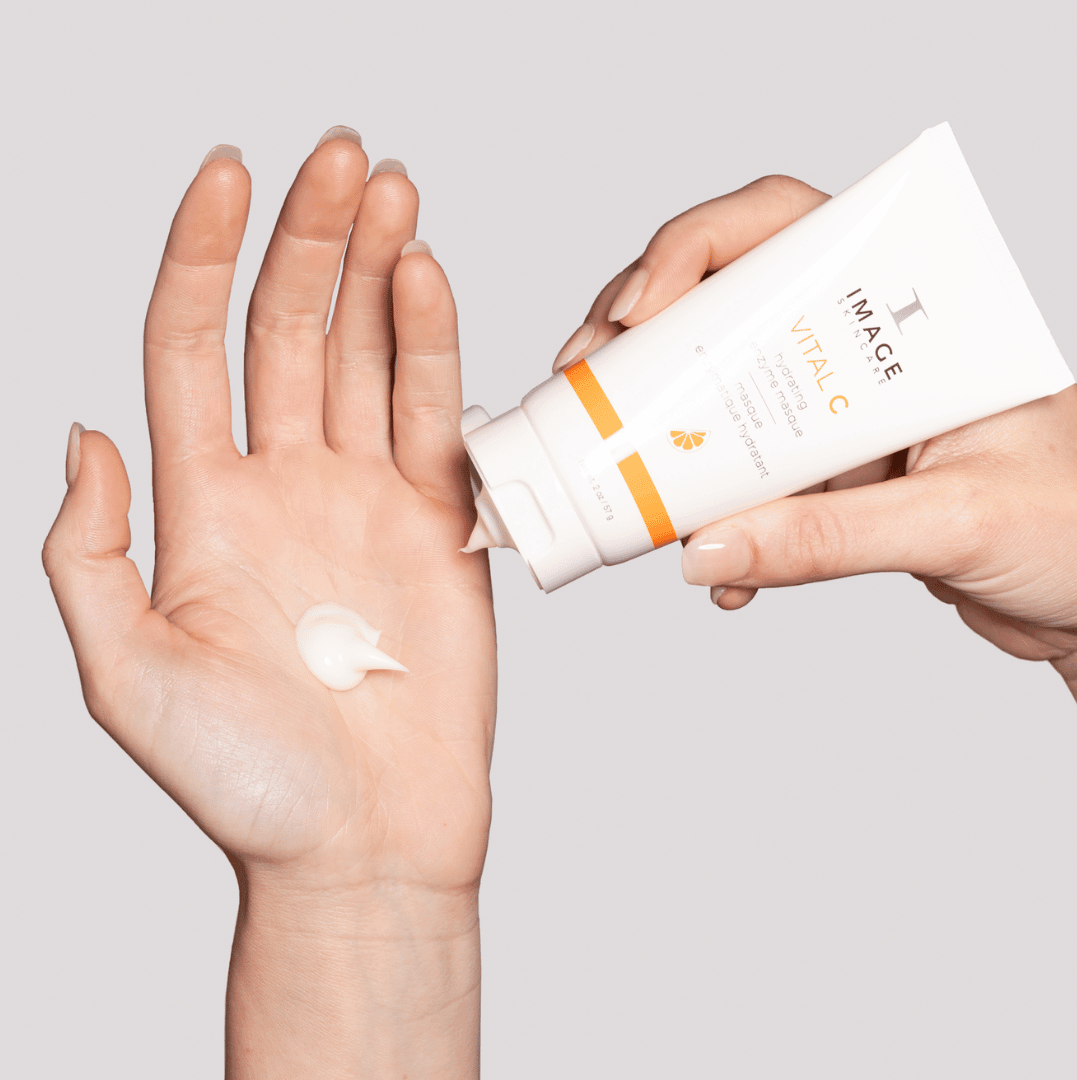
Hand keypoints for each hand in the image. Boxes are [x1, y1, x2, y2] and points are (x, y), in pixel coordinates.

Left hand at [43, 129, 493, 1076]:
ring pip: (371, 360)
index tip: (228, 172)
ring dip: (378, 272)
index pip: (195, 348)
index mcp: (205, 508)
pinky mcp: (442, 531)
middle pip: (292, 333)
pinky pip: (440, 422)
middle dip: (311, 237)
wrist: (363, 844)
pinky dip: (436, 349)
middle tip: (341, 155)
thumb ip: (92, 552)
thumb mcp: (126, 677)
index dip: (203, 256)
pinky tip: (429, 282)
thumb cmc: (249, 783)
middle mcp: (286, 487)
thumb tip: (85, 431)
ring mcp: (368, 503)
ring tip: (392, 190)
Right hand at [555, 175, 1076, 702]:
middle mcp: (857, 350)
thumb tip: (704, 548)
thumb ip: (828, 540)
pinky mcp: (827, 480)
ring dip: (656, 428)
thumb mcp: (955, 521)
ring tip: (623, 475)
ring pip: (715, 390)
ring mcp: (836, 413)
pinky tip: (714, 562)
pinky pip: (740, 480)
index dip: (693, 248)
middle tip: (585, 379)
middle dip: (638, 335)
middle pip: (721, 300)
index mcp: (903, 313)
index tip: (635, 313)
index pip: (783, 223)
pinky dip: (711, 520)